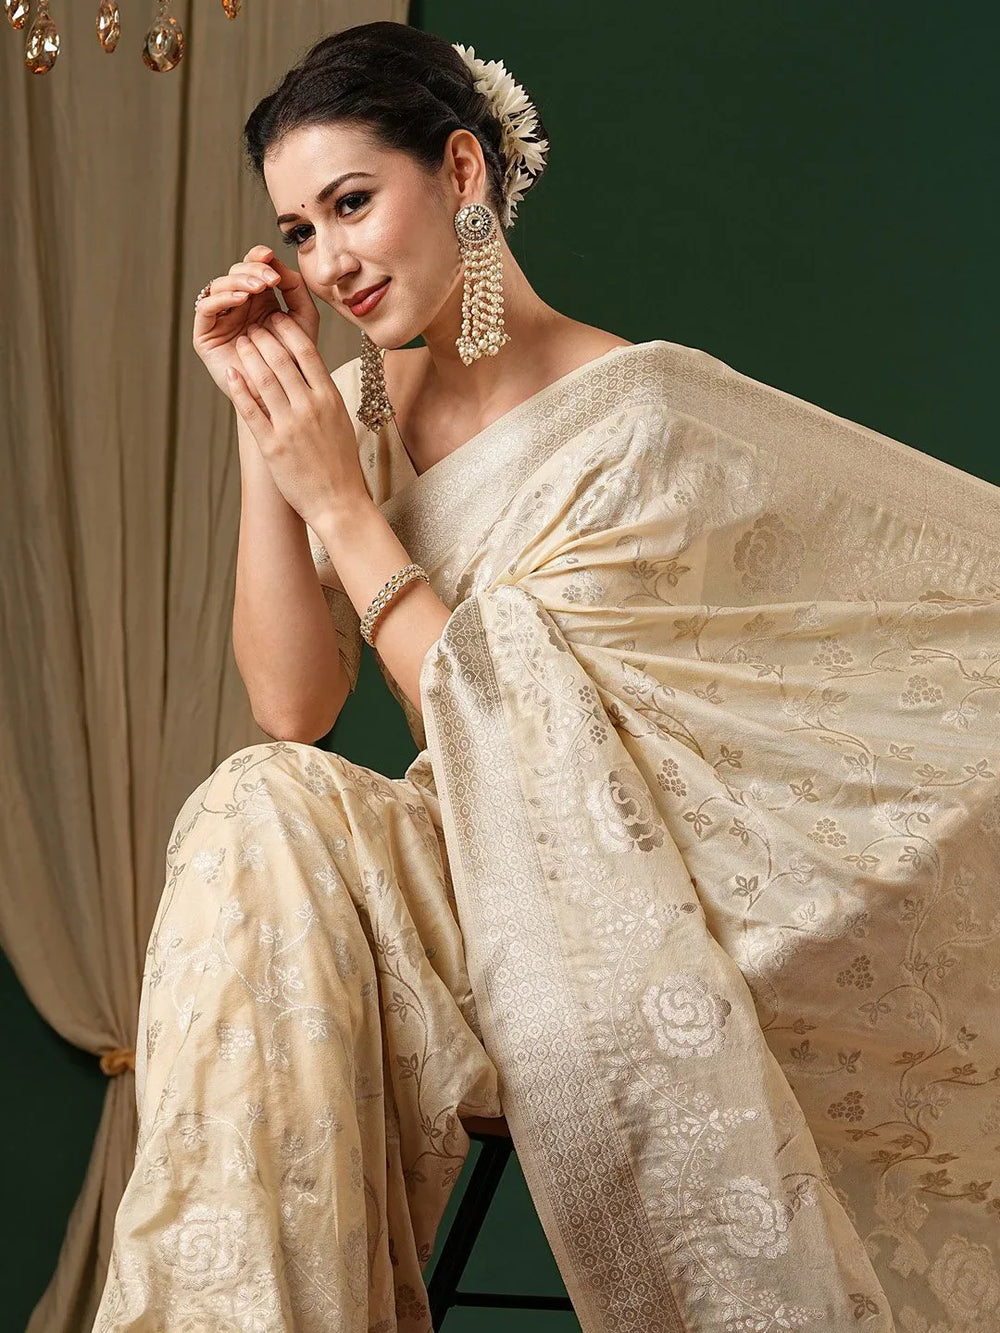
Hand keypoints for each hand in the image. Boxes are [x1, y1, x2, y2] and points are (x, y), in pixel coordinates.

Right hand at [192, 243, 319, 399]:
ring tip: (258, 287)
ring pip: (220, 285)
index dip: (259, 257)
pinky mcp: (205, 334)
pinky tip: (240, 298)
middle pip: (236, 272)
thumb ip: (296, 290)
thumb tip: (278, 263)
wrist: (281, 396)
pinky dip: (222, 298)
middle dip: (252, 269)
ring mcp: (221, 318)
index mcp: (260, 299)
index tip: (271, 256)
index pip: (253, 267)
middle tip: (269, 278)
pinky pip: (206, 308)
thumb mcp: (303, 319)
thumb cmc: (295, 360)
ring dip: (239, 280)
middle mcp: (237, 305)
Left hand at [226, 311, 368, 527]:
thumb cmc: (340, 463)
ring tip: (239, 343)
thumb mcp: (340, 420)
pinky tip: (230, 374)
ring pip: (264, 379)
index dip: (287, 330)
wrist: (339, 503)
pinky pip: (251, 410)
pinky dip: (239, 388)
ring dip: (248, 356)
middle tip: (251, 326)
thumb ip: (324, 393)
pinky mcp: (272, 446)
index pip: (306, 351)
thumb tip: (310, 369)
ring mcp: (290, 426)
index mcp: (330, 398)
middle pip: (281, 359)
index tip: (276, 320)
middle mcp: (310, 407)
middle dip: (262, 337)